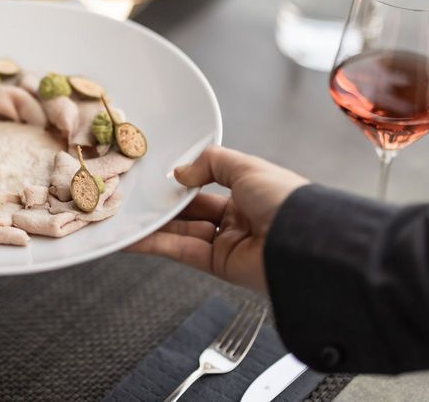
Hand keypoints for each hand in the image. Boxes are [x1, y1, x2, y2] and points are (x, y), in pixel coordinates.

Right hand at [127, 146, 307, 292]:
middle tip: (136, 196)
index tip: (161, 178)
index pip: (210, 187)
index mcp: (250, 194)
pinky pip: (181, 251)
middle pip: (192, 211)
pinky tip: (132, 238)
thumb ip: (211, 163)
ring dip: (154, 225)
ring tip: (125, 216)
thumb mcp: (247, 167)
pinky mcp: (219, 265)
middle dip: (166, 205)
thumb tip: (181, 172)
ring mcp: (228, 244)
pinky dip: (155, 244)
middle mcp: (239, 220)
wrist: (303, 242)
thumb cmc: (284, 200)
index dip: (185, 183)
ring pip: (183, 232)